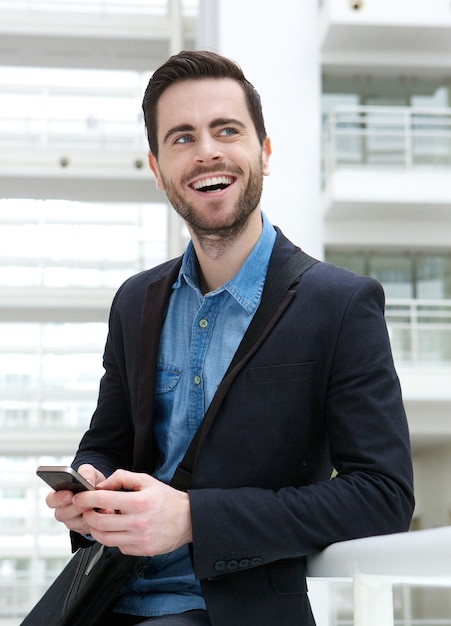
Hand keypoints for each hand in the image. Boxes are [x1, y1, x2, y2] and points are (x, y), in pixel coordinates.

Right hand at [45, 464, 105, 534]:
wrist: (105, 492)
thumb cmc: (92, 481)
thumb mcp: (89, 472)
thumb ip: (85, 472)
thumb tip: (87, 481)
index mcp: (59, 495)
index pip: (51, 500)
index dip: (58, 498)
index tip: (69, 494)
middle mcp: (63, 511)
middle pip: (62, 514)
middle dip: (75, 508)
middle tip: (86, 503)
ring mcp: (73, 522)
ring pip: (75, 523)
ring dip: (86, 515)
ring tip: (97, 507)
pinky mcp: (84, 529)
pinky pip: (87, 528)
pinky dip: (97, 520)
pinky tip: (106, 512)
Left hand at [72, 470, 191, 556]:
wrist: (189, 519)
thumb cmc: (167, 499)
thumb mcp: (146, 480)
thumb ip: (121, 478)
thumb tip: (101, 485)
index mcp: (138, 502)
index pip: (103, 500)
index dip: (86, 498)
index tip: (78, 497)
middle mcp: (138, 522)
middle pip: (99, 522)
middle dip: (87, 515)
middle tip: (86, 510)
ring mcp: (139, 539)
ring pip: (104, 538)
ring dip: (96, 529)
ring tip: (98, 520)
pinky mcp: (141, 551)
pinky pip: (118, 547)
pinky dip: (112, 538)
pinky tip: (117, 529)